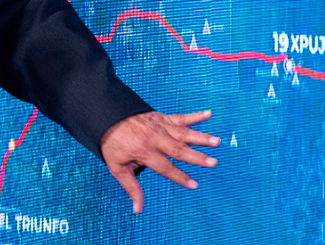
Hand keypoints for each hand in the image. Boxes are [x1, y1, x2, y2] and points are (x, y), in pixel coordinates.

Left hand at [99, 110, 219, 213]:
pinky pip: (181, 117)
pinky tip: (209, 114)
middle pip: (179, 150)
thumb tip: (138, 210)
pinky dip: (195, 116)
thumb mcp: (118, 168)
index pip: (166, 167)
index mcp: (145, 152)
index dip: (180, 177)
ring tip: (216, 142)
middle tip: (213, 163)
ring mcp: (160, 126)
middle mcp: (155, 138)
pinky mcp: (162, 117)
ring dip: (201, 138)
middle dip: (197, 157)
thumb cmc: (113, 144)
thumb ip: (131, 188)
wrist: (107, 117)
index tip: (194, 185)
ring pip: (184, 133)